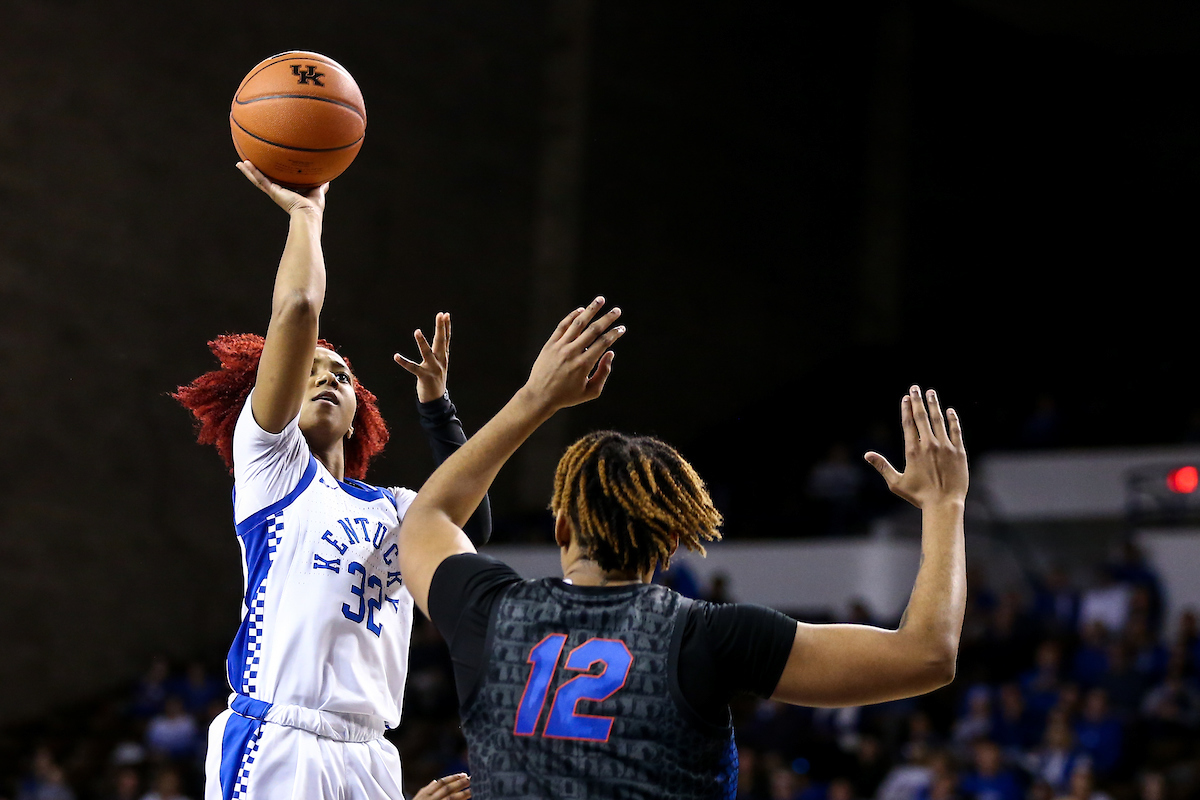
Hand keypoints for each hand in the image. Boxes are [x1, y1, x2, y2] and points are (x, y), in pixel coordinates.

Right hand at [236, 160, 327, 216]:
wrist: (309, 214)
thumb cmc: (314, 208)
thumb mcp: (317, 191)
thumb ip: (321, 186)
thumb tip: (328, 180)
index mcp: (287, 192)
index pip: (276, 182)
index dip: (270, 176)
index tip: (266, 170)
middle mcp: (278, 192)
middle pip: (264, 180)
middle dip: (255, 173)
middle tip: (246, 165)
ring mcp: (274, 192)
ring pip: (258, 179)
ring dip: (249, 171)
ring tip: (240, 163)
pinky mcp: (273, 191)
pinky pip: (260, 179)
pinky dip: (252, 172)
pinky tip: (244, 165)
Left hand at [394, 312, 450, 402]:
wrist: (436, 401)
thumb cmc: (436, 381)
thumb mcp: (441, 365)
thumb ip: (440, 353)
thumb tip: (441, 340)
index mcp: (444, 357)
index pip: (446, 339)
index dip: (446, 326)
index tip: (446, 314)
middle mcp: (440, 361)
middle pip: (441, 341)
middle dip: (441, 327)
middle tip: (441, 314)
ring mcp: (433, 369)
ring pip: (427, 353)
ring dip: (422, 342)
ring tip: (416, 331)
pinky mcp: (424, 377)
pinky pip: (412, 368)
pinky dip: (404, 362)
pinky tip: (396, 356)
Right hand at [412, 773, 470, 799]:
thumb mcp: (418, 798)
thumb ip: (427, 789)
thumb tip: (435, 781)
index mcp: (425, 794)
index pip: (441, 782)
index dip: (453, 778)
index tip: (464, 774)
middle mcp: (430, 799)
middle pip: (448, 789)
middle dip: (460, 783)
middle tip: (472, 778)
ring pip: (451, 798)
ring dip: (463, 793)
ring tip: (473, 789)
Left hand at [521, 296, 624, 413]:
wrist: (540, 396)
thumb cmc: (567, 396)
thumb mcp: (590, 392)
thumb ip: (603, 373)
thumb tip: (611, 353)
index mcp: (584, 364)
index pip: (603, 343)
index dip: (615, 334)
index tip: (622, 328)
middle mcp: (572, 353)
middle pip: (593, 330)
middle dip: (607, 318)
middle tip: (617, 310)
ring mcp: (560, 347)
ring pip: (578, 323)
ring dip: (591, 310)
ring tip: (600, 300)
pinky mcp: (550, 344)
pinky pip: (562, 326)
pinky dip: (572, 316)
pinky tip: (581, 310)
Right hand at [865, 385, 967, 508]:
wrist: (944, 504)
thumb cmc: (919, 496)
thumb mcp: (896, 483)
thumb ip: (882, 466)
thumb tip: (867, 454)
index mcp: (913, 450)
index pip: (908, 423)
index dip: (906, 408)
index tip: (905, 397)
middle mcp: (929, 444)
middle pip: (922, 417)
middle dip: (918, 400)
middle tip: (915, 388)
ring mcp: (945, 447)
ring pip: (939, 420)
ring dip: (934, 405)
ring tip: (931, 393)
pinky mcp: (959, 452)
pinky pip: (955, 431)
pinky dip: (952, 420)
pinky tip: (950, 411)